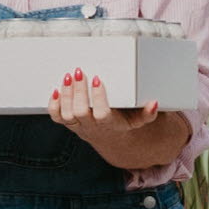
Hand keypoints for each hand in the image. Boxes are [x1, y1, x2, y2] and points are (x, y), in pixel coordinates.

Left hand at [51, 71, 182, 169]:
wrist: (107, 136)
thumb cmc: (122, 122)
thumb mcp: (137, 120)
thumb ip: (147, 114)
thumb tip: (154, 103)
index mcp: (109, 124)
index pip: (101, 114)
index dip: (98, 98)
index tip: (99, 79)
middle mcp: (91, 127)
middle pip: (80, 112)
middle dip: (78, 92)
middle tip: (80, 72)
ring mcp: (77, 126)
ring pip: (67, 114)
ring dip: (66, 95)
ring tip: (68, 76)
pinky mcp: (67, 123)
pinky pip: (56, 117)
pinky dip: (53, 104)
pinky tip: (56, 89)